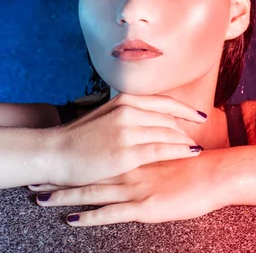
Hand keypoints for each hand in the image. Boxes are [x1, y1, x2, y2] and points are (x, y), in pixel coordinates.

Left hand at [29, 149, 228, 226]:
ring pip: (92, 192)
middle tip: (34, 182)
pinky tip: (72, 219)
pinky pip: (110, 213)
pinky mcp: (143, 205)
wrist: (213, 174)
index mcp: (133, 153)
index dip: (73, 161)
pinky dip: (89, 217)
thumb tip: (132, 150)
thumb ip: (146, 151)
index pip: (96, 157)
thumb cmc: (193, 163)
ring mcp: (134, 187)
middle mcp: (128, 168)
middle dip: (60, 178)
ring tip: (42, 199)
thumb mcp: (165, 151)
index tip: (51, 162)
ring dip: (66, 196)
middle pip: (87, 174)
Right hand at [42, 93, 206, 186]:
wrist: (55, 154)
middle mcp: (128, 111)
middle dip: (185, 129)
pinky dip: (181, 150)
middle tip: (196, 138)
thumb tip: (151, 118)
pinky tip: (192, 153)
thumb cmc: (80, 138)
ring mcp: (128, 131)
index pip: (164, 102)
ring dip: (185, 140)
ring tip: (196, 148)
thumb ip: (128, 114)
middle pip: (169, 118)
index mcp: (124, 100)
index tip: (200, 115)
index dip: (185, 109)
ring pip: (168, 133)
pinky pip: (163, 149)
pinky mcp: (127, 153)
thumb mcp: (105, 116)